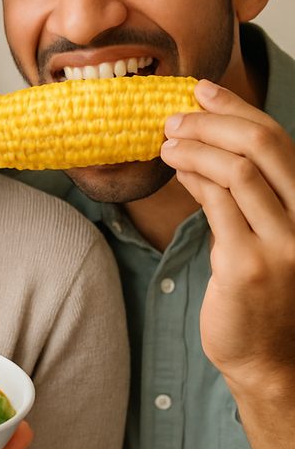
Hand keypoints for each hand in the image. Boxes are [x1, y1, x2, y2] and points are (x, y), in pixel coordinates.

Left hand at [161, 80, 294, 388]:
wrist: (272, 360)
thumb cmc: (262, 297)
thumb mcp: (257, 235)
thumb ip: (233, 196)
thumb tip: (194, 154)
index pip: (279, 139)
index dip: (238, 108)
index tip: (201, 88)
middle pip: (264, 145)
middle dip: (213, 120)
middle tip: (173, 116)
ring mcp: (283, 243)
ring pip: (239, 170)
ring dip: (194, 147)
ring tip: (165, 143)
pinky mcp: (248, 265)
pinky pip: (217, 206)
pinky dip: (192, 177)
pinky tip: (173, 170)